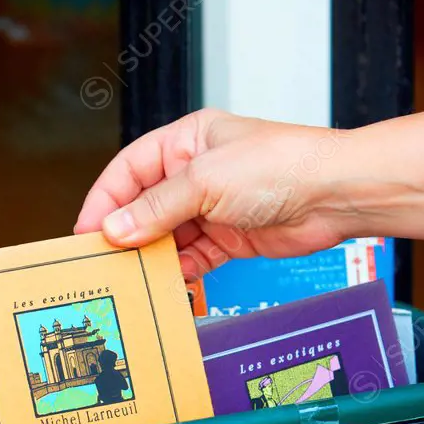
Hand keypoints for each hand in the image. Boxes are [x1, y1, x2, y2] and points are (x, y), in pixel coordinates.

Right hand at [74, 109, 353, 277]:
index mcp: (185, 142)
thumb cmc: (282, 166)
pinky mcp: (228, 238)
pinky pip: (191, 257)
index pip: (129, 171)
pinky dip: (178, 271)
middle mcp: (195, 173)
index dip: (105, 200)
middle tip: (103, 260)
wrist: (337, 195)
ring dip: (150, 256)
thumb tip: (115, 228)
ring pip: (165, 236)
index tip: (86, 231)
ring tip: (132, 276)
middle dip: (125, 233)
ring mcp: (212, 207)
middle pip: (144, 206)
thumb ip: (157, 208)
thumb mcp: (206, 181)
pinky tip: (166, 282)